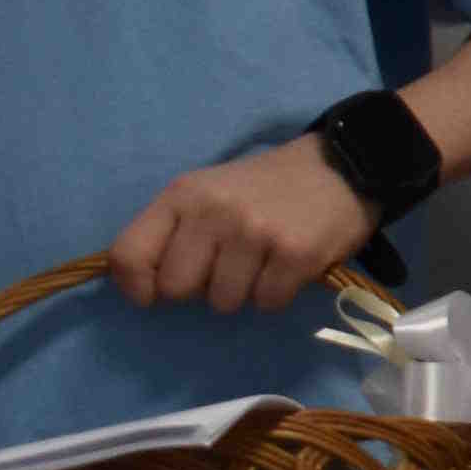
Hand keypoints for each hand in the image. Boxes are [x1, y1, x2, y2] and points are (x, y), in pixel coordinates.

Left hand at [109, 136, 380, 314]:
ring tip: (264, 261)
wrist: (342, 165)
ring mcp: (255, 233)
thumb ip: (171, 232)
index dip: (135, 286)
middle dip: (201, 287)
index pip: (128, 254)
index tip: (153, 293)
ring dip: (244, 291)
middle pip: (177, 289)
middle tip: (228, 265)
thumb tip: (142, 287)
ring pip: (224, 302)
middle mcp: (213, 212)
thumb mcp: (207, 193)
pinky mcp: (295, 255)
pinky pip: (267, 304)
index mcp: (183, 195)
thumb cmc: (266, 187)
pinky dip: (278, 294)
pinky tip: (288, 266)